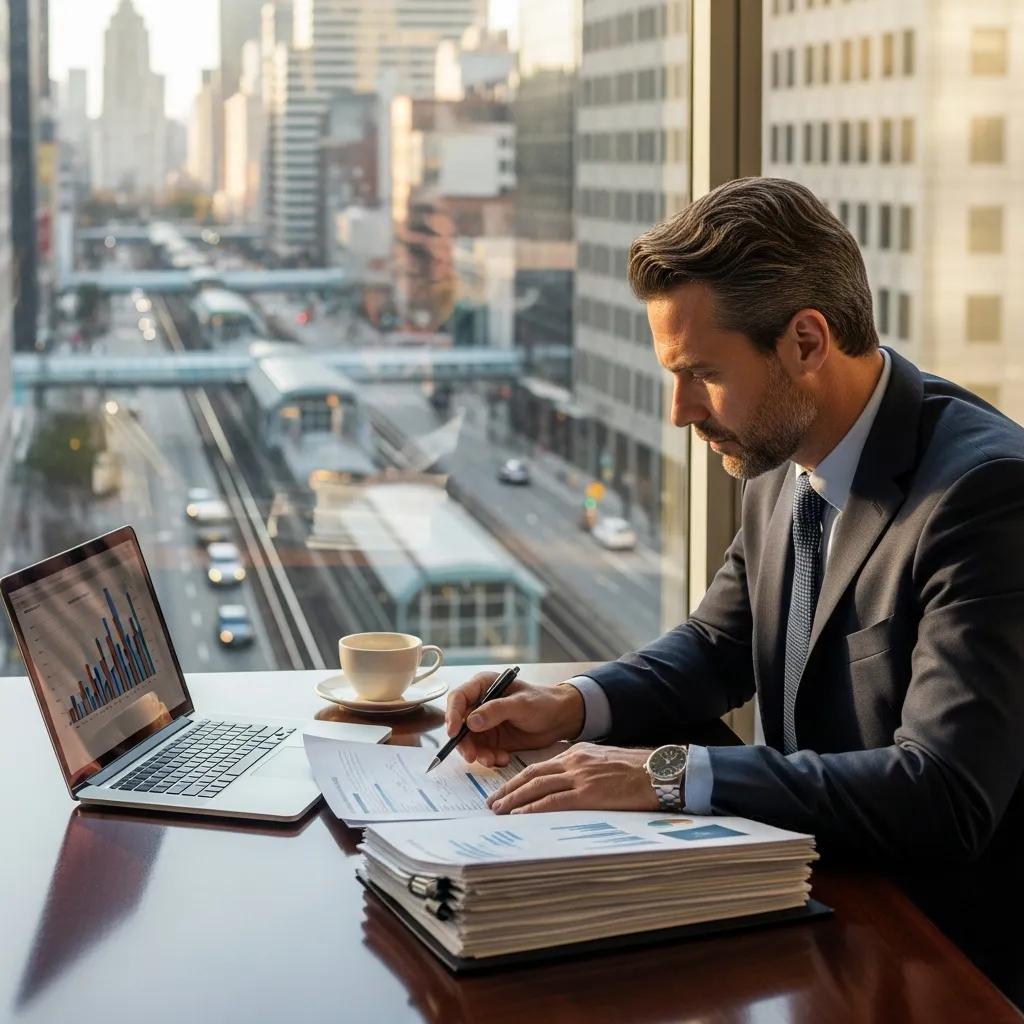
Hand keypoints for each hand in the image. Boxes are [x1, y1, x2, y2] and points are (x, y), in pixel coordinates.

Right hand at [445, 673, 584, 766]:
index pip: (458, 698)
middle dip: (464, 742)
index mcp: (483, 686)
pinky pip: (482, 751)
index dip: (452, 715)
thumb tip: (470, 721)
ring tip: (494, 759)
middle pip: (459, 724)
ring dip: (478, 753)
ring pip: (469, 741)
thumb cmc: (543, 702)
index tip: (453, 732)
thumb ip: (496, 710)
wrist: (560, 719)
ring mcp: (485, 724)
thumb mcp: (521, 704)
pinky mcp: (492, 740)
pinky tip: (503, 758)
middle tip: (472, 756)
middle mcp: (479, 705)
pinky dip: (490, 758)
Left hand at [486, 743, 658, 813]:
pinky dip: (533, 809)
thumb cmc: (637, 771)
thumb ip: (584, 770)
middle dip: (509, 790)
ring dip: (514, 800)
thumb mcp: (604, 762)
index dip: (518, 779)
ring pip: (537, 787)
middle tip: (492, 803)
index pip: (539, 766)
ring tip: (499, 812)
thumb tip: (569, 786)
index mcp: (577, 754)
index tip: (505, 791)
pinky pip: (553, 801)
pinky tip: (520, 816)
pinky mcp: (589, 793)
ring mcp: (580, 777)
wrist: (659, 772)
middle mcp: (574, 762)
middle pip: (531, 775)